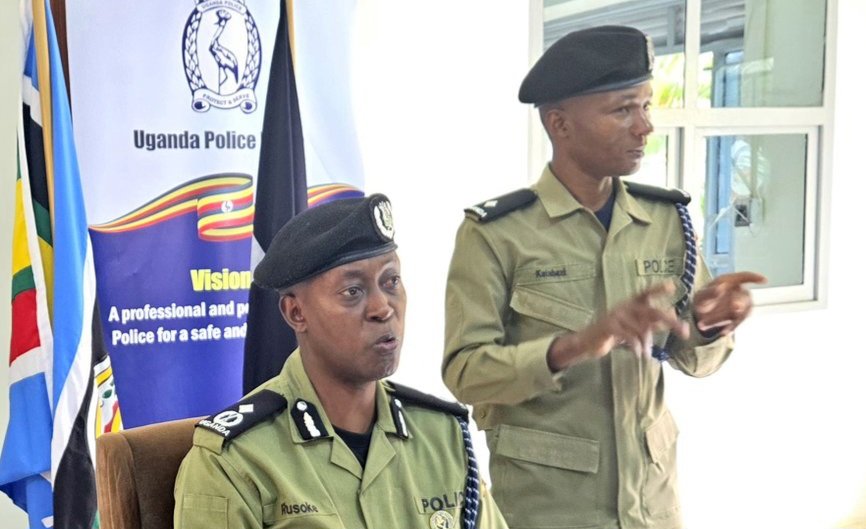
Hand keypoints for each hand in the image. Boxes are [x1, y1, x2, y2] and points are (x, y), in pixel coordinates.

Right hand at [548, 281, 689, 370]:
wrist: (590, 341)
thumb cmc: (614, 332)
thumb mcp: (635, 325)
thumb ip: (652, 320)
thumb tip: (672, 312)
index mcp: (631, 304)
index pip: (646, 294)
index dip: (658, 289)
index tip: (672, 286)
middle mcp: (625, 306)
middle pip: (652, 312)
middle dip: (670, 322)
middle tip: (685, 332)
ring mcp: (616, 315)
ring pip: (642, 329)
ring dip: (647, 344)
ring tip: (647, 354)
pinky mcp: (609, 327)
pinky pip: (630, 337)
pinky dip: (637, 347)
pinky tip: (639, 355)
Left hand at [692, 271, 766, 335]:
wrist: (700, 314)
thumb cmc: (703, 299)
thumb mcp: (702, 295)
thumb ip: (710, 292)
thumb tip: (720, 288)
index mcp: (729, 281)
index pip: (744, 276)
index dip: (754, 278)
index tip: (764, 280)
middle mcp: (738, 292)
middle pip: (744, 297)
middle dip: (741, 302)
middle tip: (735, 307)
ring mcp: (740, 304)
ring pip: (742, 312)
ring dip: (733, 318)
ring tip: (722, 324)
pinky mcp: (739, 316)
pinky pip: (738, 322)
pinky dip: (731, 327)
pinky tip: (723, 332)